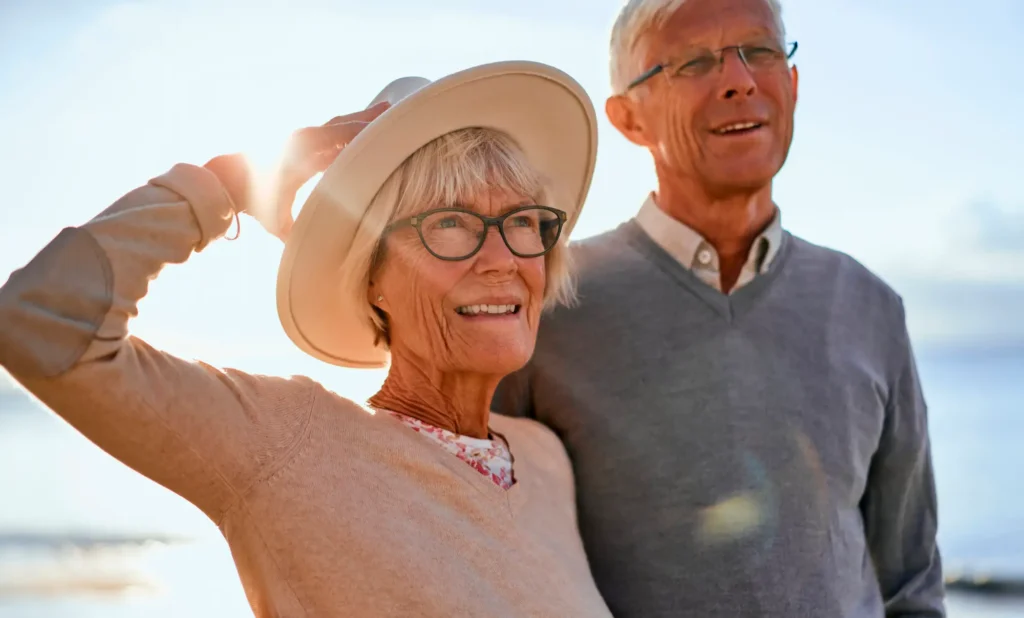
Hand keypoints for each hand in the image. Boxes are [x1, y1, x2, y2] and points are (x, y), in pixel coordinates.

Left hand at [205, 102, 390, 241]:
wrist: (227, 180)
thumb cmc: (254, 202)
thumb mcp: (276, 222)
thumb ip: (297, 234)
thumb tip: (313, 254)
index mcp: (304, 156)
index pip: (342, 143)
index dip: (366, 141)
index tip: (389, 140)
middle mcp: (305, 140)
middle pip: (345, 126)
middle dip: (371, 120)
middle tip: (395, 114)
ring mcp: (303, 137)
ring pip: (339, 124)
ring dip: (361, 118)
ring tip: (385, 109)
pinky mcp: (301, 139)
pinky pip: (331, 129)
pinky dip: (348, 127)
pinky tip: (361, 125)